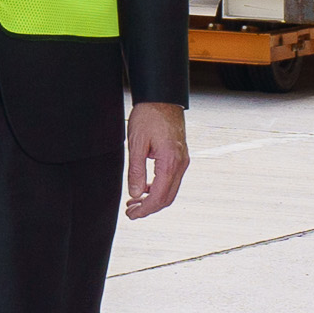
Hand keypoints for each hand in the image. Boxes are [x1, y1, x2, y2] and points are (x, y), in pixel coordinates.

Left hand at [122, 101, 190, 220]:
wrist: (162, 97)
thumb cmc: (149, 116)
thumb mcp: (136, 144)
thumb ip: (136, 171)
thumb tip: (136, 194)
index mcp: (170, 163)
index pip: (159, 197)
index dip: (145, 210)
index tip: (132, 215)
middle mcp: (180, 164)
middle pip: (167, 198)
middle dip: (149, 208)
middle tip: (131, 212)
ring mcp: (183, 160)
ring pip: (170, 190)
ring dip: (153, 199)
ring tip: (134, 202)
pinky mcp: (180, 156)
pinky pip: (172, 179)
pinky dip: (159, 188)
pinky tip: (145, 188)